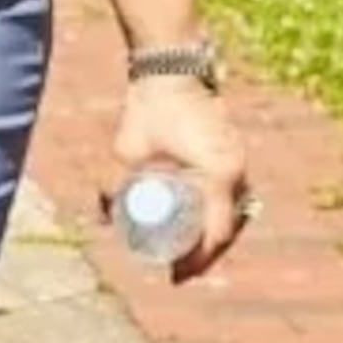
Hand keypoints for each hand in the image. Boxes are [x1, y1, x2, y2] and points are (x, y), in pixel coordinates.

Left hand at [113, 77, 252, 284]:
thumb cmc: (150, 108)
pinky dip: (222, 214)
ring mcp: (239, 159)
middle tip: (181, 272)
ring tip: (192, 255)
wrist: (171, 69)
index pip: (216, 232)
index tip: (177, 274)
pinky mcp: (234, 152)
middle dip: (207, 255)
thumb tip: (102, 214)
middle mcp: (236, 169)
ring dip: (216, 236)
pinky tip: (205, 225)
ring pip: (236, 212)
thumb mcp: (128, 149)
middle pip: (230, 228)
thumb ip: (112, 182)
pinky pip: (235, 195)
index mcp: (218, 173)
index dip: (198, 260)